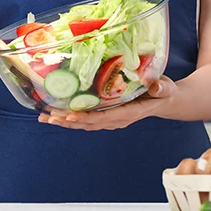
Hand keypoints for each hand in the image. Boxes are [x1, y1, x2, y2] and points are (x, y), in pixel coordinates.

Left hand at [38, 76, 174, 130]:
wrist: (163, 99)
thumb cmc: (163, 91)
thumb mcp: (165, 88)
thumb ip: (160, 88)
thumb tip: (156, 87)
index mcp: (129, 113)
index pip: (105, 117)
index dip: (87, 118)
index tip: (71, 115)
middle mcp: (117, 119)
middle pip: (89, 123)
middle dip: (68, 121)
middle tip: (49, 116)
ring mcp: (110, 118)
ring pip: (84, 123)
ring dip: (64, 121)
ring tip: (45, 117)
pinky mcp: (106, 114)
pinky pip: (86, 119)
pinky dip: (69, 117)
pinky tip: (54, 113)